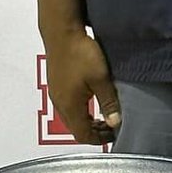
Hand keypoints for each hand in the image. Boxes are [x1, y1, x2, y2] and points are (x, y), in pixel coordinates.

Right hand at [43, 27, 120, 145]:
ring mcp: (55, 93)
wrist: (62, 33)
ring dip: (86, 120)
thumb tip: (115, 122)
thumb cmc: (81, 54)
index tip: (114, 136)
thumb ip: (109, 101)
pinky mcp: (56, 83)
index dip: (98, 139)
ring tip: (105, 116)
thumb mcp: (101, 79)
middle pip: (74, 128)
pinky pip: (67, 106)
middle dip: (93, 132)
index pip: (82, 134)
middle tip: (111, 127)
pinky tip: (92, 100)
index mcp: (69, 106)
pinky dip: (80, 110)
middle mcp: (59, 103)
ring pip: (70, 117)